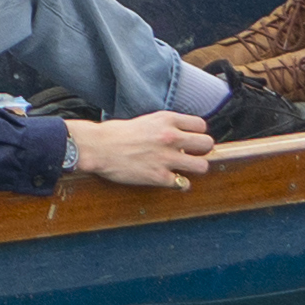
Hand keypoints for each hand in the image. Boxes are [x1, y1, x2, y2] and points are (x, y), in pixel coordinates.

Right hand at [65, 112, 214, 189]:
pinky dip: (178, 184)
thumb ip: (165, 126)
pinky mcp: (159, 176)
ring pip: (202, 166)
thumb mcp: (145, 120)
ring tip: (184, 168)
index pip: (201, 125)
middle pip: (207, 144)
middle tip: (190, 154)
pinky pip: (183, 184)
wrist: (97, 147)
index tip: (190, 139)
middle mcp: (171, 137)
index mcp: (166, 120)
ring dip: (195, 168)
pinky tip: (170, 180)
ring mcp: (166, 158)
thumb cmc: (114, 133)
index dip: (197, 133)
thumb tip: (180, 137)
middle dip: (201, 150)